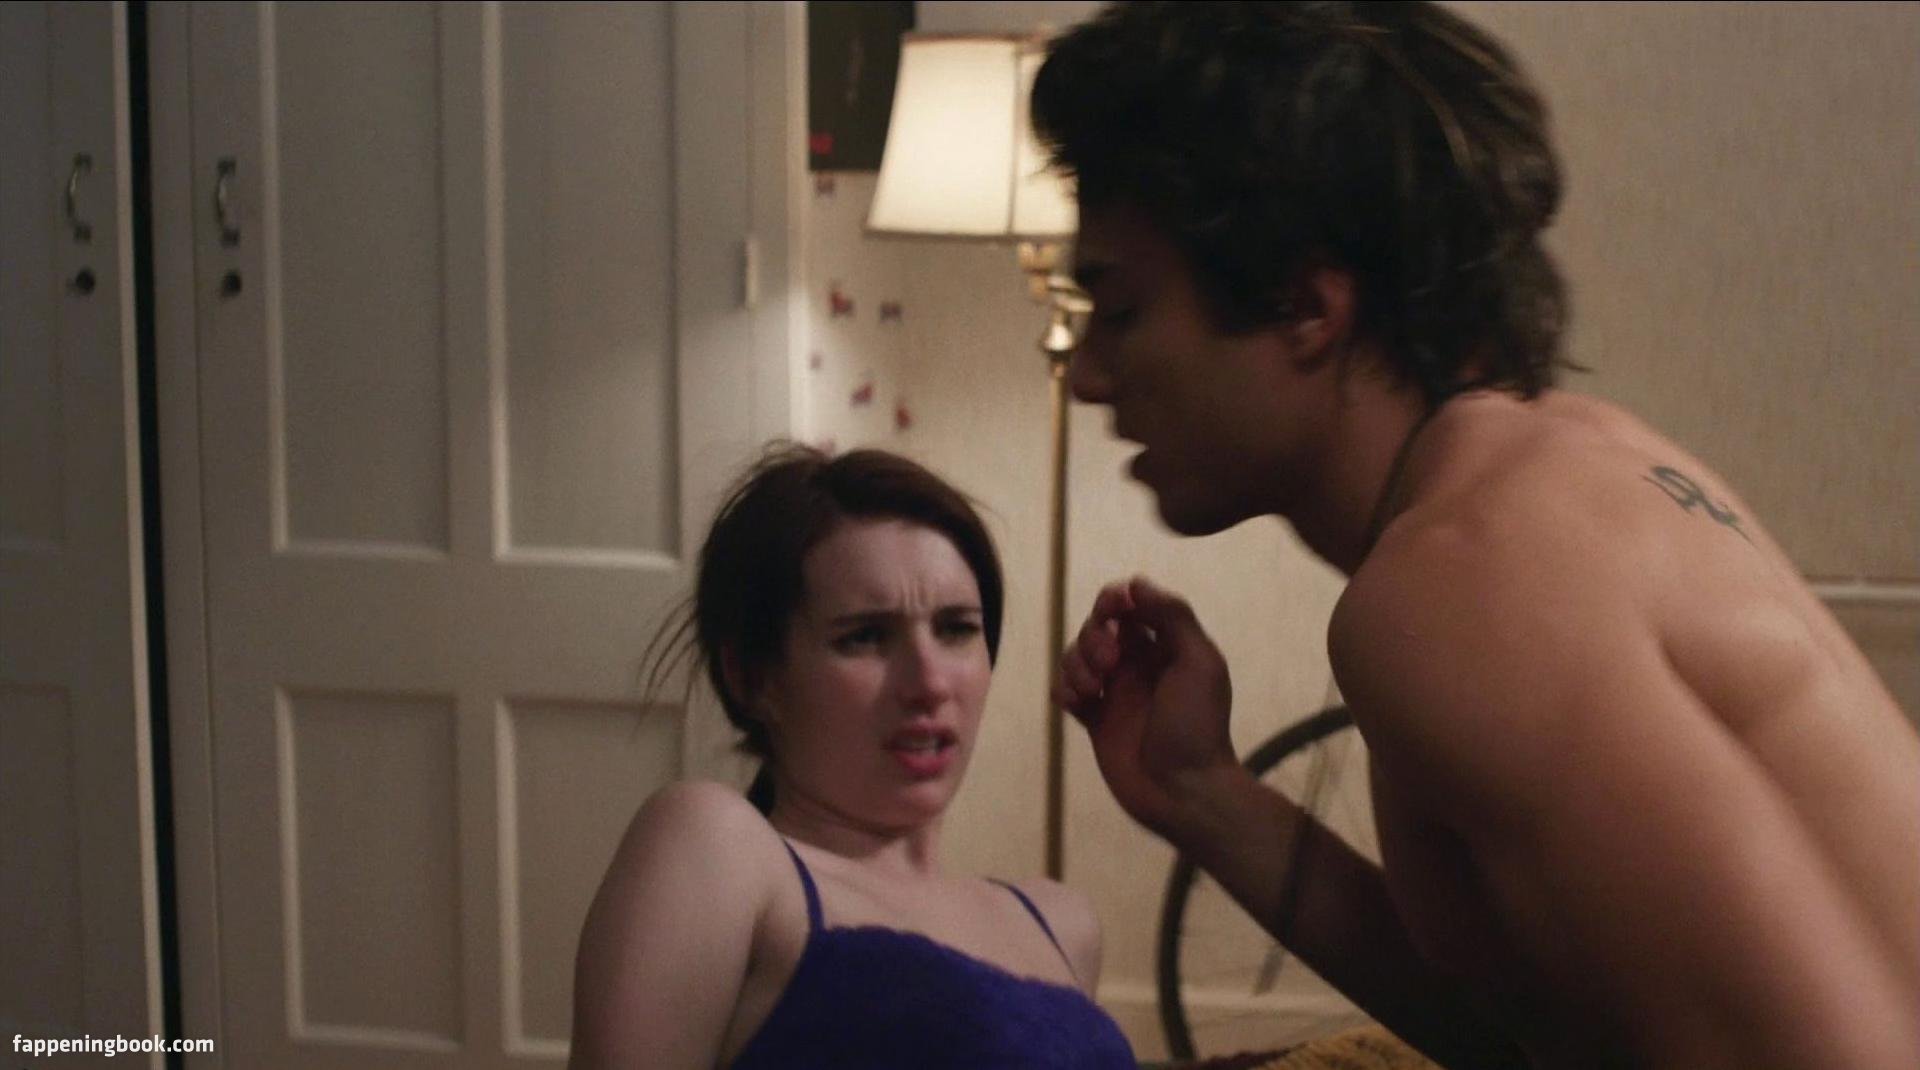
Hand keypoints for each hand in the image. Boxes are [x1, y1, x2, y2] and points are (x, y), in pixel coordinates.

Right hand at [1053, 577, 1238, 838]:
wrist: (1182, 791)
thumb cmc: (1196, 725)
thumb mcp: (1198, 663)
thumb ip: (1172, 617)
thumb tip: (1136, 582)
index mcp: (1166, 647)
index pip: (1132, 606)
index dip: (1115, 600)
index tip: (1113, 608)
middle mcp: (1138, 665)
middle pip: (1097, 627)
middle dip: (1093, 636)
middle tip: (1109, 664)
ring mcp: (1114, 693)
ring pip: (1076, 657)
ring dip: (1076, 665)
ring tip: (1094, 691)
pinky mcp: (1094, 720)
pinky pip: (1066, 691)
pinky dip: (1064, 690)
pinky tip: (1078, 704)